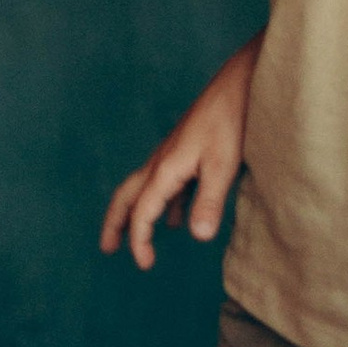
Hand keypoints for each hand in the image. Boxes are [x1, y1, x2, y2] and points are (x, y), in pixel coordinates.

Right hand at [99, 37, 259, 270]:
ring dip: (137, 212)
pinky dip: (165, 204)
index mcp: (166, 168)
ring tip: (137, 234)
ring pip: (145, 188)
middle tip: (107, 247)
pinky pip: (168, 184)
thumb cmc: (232, 119)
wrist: (241, 82)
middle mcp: (163, 161)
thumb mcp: (223, 165)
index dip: (139, 240)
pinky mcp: (188, 151)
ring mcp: (174, 154)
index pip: (143, 211)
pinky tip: (178, 217)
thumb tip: (197, 237)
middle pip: (128, 196)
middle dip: (116, 222)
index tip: (143, 264)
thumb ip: (210, 202)